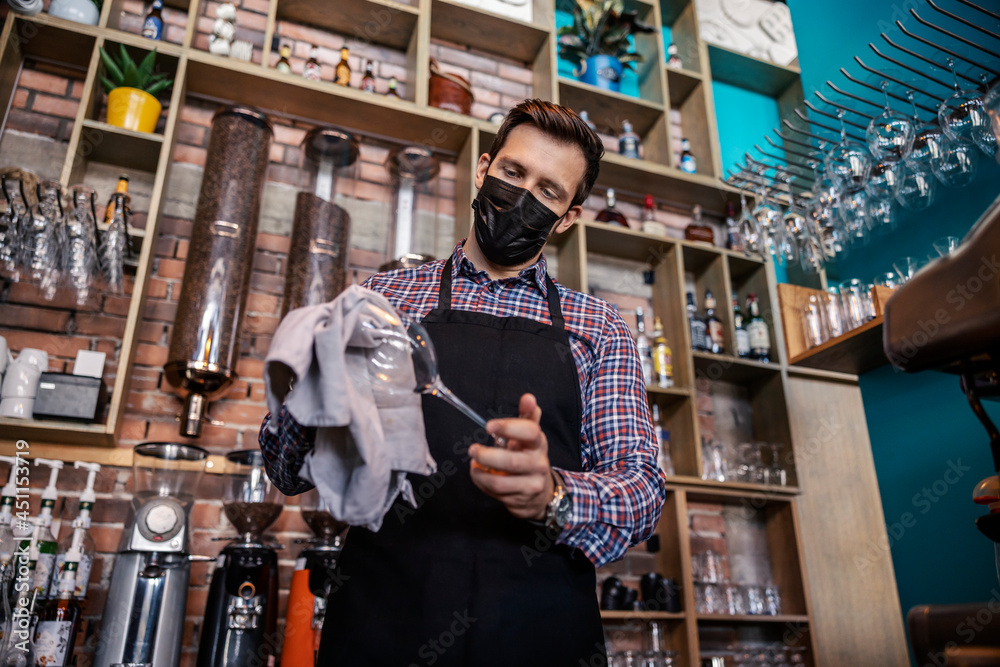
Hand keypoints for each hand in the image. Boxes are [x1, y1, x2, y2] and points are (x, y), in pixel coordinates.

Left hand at [469, 393, 553, 520]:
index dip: (509, 427)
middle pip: (512, 461)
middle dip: (488, 456)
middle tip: (473, 449)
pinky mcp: (520, 499)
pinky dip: (482, 482)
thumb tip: (528, 397)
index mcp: (538, 443)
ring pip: (500, 482)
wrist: (540, 492)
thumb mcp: (529, 437)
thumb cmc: (528, 457)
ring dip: (480, 472)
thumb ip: (527, 416)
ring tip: (474, 463)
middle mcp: (538, 464)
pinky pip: (495, 492)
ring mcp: (531, 484)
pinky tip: (479, 474)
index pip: (530, 431)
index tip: (489, 426)